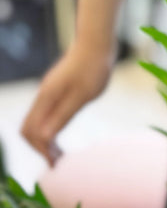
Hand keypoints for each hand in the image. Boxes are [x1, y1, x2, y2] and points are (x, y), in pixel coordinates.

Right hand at [21, 39, 115, 164]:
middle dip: (39, 147)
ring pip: (35, 122)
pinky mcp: (56, 90)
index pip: (32, 132)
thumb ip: (63, 115)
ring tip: (60, 153)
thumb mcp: (82, 96)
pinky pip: (44, 115)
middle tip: (58, 161)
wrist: (97, 43)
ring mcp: (48, 93)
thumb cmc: (93, 68)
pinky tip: (62, 134)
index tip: (56, 164)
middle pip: (28, 129)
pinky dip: (49, 129)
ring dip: (44, 139)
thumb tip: (45, 138)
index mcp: (47, 98)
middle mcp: (43, 96)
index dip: (42, 150)